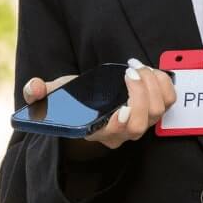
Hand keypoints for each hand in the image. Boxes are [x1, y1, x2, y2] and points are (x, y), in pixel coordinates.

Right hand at [21, 59, 176, 153]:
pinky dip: (164, 83)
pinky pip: (169, 100)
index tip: (120, 108)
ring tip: (136, 67)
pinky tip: (150, 71)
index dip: (121, 124)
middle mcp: (123, 132)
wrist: (92, 102)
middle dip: (139, 96)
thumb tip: (34, 88)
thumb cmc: (74, 100)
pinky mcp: (155, 109)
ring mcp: (141, 122)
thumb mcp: (54, 95)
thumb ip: (39, 94)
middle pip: (141, 124)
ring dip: (152, 86)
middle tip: (128, 73)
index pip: (115, 134)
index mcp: (98, 131)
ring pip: (158, 111)